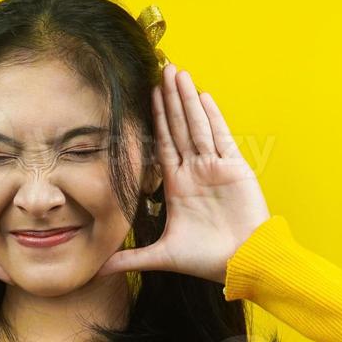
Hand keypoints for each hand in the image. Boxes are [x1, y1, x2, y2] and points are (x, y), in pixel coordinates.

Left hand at [96, 63, 270, 283]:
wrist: (243, 264)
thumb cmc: (206, 261)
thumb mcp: (162, 257)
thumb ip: (130, 258)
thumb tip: (97, 271)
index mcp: (178, 187)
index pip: (164, 145)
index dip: (157, 120)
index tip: (148, 95)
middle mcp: (196, 172)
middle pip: (180, 127)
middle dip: (170, 100)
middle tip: (162, 70)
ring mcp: (216, 168)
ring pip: (198, 126)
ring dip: (186, 100)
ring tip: (177, 73)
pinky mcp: (235, 169)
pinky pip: (221, 137)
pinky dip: (212, 117)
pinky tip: (202, 96)